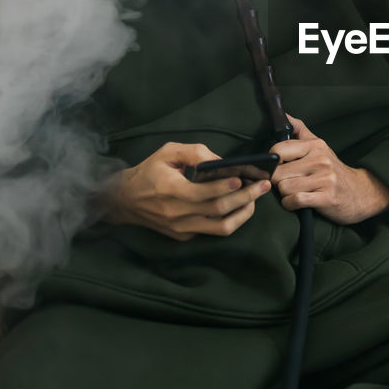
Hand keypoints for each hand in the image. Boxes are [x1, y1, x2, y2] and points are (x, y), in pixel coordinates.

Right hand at [100, 141, 272, 240]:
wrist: (124, 200)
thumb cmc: (149, 172)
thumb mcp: (167, 153)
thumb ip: (195, 153)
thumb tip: (222, 161)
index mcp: (171, 191)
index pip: (203, 193)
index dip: (225, 187)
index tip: (242, 179)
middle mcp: (177, 214)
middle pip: (219, 209)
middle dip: (245, 198)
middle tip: (263, 187)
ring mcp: (181, 228)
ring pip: (220, 227)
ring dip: (243, 214)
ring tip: (255, 200)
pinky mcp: (183, 236)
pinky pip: (212, 230)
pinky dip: (229, 219)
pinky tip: (239, 206)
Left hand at [270, 114, 388, 224]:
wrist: (360, 192)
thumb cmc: (333, 170)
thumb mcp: (319, 146)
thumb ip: (300, 130)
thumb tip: (284, 115)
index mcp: (316, 145)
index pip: (279, 150)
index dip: (272, 162)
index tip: (278, 167)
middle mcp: (320, 160)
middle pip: (278, 173)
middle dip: (278, 181)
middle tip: (288, 182)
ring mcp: (324, 179)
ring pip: (285, 188)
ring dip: (285, 195)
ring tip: (295, 192)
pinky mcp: (326, 197)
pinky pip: (295, 200)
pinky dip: (291, 204)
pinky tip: (297, 203)